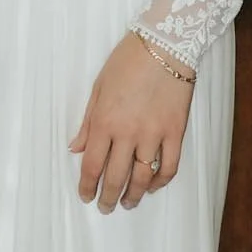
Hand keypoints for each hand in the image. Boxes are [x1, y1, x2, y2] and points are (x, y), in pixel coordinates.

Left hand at [69, 32, 195, 212]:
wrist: (165, 44)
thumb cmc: (127, 61)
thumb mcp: (98, 87)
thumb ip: (88, 122)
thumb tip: (76, 148)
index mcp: (104, 121)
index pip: (92, 165)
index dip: (86, 186)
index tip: (85, 196)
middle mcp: (128, 133)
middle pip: (115, 177)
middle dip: (108, 197)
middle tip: (105, 207)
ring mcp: (153, 134)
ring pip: (142, 178)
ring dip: (133, 195)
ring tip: (127, 204)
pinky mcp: (175, 132)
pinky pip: (169, 167)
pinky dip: (160, 182)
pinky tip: (152, 186)